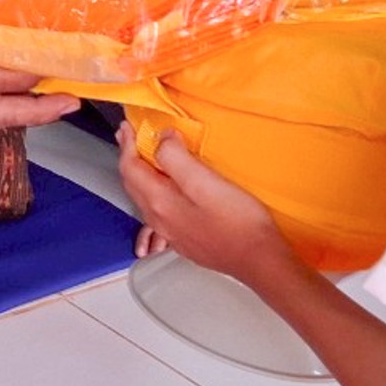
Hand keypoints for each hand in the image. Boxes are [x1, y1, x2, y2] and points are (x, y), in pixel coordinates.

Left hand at [117, 125, 292, 285]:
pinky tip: (165, 190)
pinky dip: (153, 191)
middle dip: (129, 157)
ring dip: (140, 174)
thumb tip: (162, 139)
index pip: (131, 168)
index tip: (128, 126)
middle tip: (130, 136)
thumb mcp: (205, 181)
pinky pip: (157, 211)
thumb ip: (176, 158)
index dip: (127, 144)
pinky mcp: (184, 239)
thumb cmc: (236, 220)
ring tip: (145, 158)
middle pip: (133, 183)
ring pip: (144, 198)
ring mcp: (171, 232)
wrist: (257, 260)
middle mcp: (159, 219)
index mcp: (160, 202)